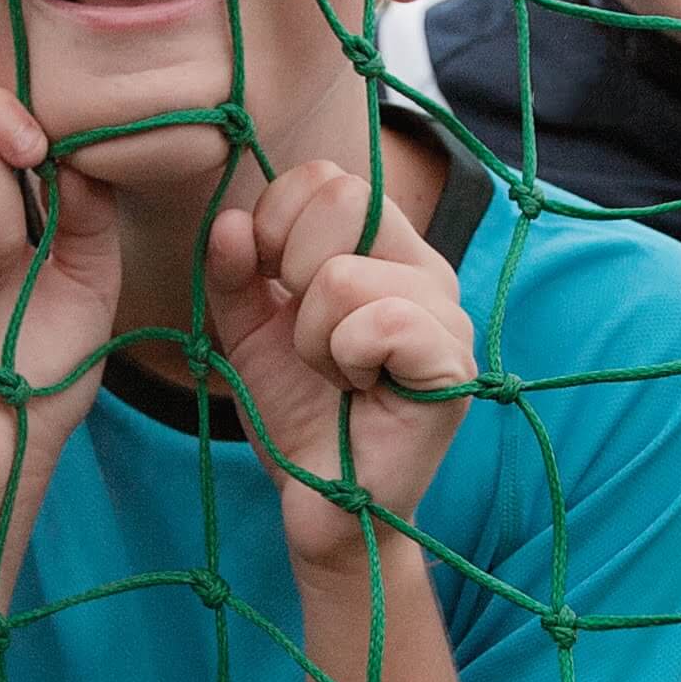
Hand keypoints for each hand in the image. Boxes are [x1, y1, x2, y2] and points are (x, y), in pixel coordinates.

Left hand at [206, 152, 475, 569]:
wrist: (322, 503)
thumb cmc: (297, 412)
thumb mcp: (247, 329)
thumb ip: (233, 270)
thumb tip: (229, 220)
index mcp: (384, 249)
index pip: (326, 178)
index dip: (274, 221)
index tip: (268, 283)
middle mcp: (425, 270)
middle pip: (344, 198)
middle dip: (291, 270)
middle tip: (305, 334)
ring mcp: (446, 316)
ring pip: (345, 274)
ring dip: (313, 336)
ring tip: (332, 372)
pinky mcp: (451, 366)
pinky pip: (379, 322)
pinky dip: (344, 358)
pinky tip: (356, 389)